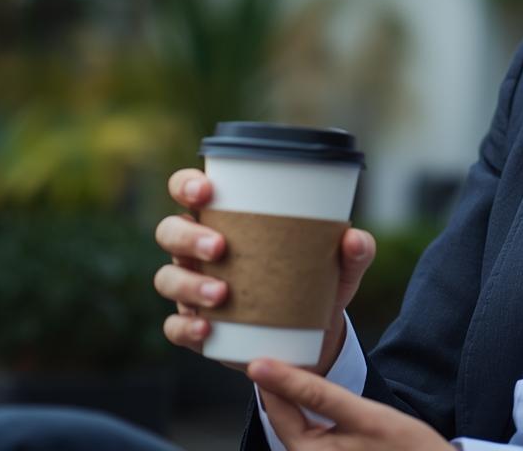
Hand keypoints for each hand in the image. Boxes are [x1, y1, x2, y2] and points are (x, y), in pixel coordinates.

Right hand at [154, 167, 377, 374]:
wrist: (310, 338)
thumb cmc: (315, 283)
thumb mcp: (341, 267)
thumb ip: (354, 251)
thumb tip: (354, 239)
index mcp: (226, 220)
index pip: (189, 191)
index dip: (187, 185)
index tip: (206, 190)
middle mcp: (199, 251)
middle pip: (170, 231)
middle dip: (188, 236)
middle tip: (220, 247)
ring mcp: (192, 289)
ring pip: (167, 278)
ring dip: (189, 283)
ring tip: (221, 293)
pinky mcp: (196, 327)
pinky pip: (175, 326)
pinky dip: (186, 327)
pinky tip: (207, 329)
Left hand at [250, 358, 453, 449]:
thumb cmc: (405, 448)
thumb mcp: (361, 414)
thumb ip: (313, 392)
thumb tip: (263, 369)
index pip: (277, 409)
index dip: (271, 375)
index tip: (268, 346)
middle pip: (284, 418)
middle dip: (282, 386)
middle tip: (284, 349)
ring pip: (297, 425)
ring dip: (296, 397)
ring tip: (298, 366)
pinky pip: (313, 433)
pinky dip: (311, 411)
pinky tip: (319, 394)